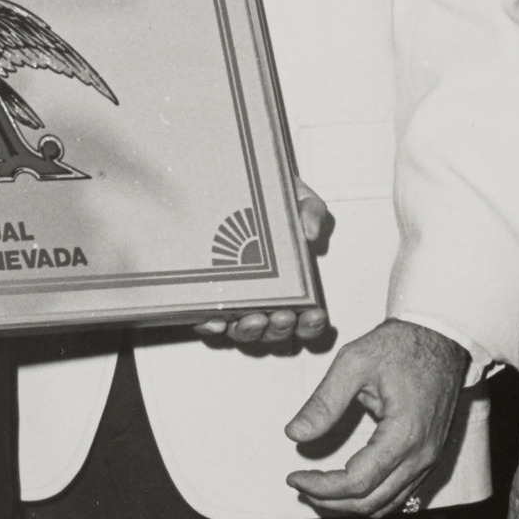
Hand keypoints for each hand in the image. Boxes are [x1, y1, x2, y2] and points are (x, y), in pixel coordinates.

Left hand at [200, 185, 334, 350]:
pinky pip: (204, 319)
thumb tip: (310, 232)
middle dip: (279, 330)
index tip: (314, 315)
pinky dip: (209, 324)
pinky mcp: (204, 294)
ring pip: (241, 331)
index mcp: (291, 286)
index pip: (304, 319)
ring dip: (249, 331)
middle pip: (272, 332)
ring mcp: (232, 299)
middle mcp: (262, 298)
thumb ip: (311, 212)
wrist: (239, 187)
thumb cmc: (272, 199)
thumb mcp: (299, 200)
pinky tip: (214, 320)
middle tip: (283, 316)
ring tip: (254, 318)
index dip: (311, 325)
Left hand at [284, 318, 469, 516]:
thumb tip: (294, 434)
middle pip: (370, 502)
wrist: (442, 336)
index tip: (293, 477)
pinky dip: (371, 497)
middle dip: (330, 500)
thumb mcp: (355, 362)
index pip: (356, 482)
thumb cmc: (402, 345)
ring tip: (319, 487)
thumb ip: (324, 402)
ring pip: (386, 504)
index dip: (320, 487)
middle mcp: (421, 455)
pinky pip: (400, 493)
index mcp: (404, 434)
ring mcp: (429, 458)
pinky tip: (348, 482)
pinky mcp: (430, 455)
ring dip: (349, 504)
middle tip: (300, 484)